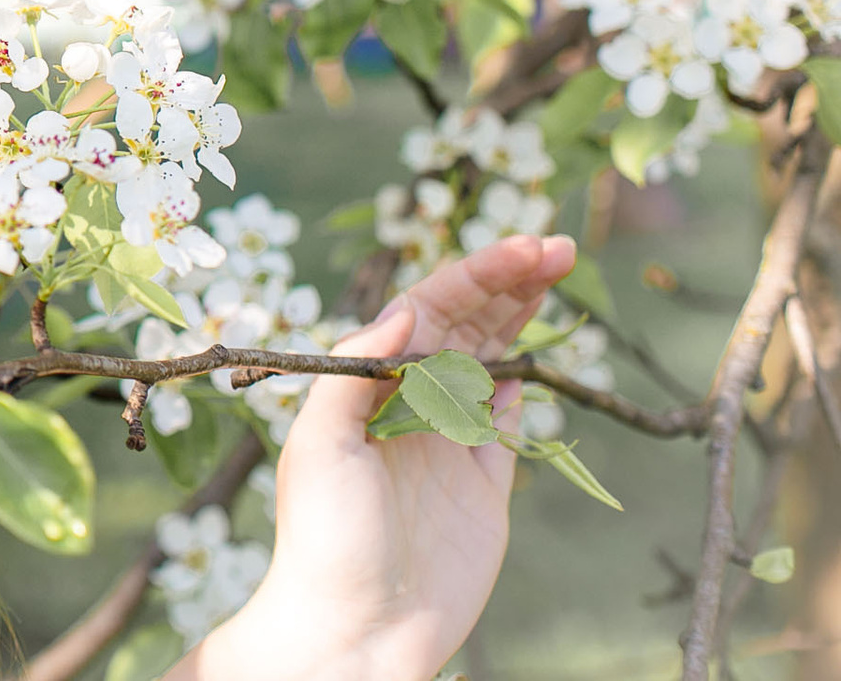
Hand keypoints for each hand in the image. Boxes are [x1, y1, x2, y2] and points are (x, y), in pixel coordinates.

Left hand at [176, 232, 578, 680]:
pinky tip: (529, 356)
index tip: (521, 248)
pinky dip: (516, 387)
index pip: (425, 309)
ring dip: (519, 317)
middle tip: (558, 246)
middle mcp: (407, 405)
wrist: (358, 630)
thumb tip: (404, 312)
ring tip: (555, 269)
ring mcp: (448, 443)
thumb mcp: (318, 444)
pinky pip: (504, 423)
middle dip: (507, 281)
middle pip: (464, 325)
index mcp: (366, 384)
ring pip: (490, 361)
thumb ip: (352, 372)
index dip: (472, 275)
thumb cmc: (323, 537)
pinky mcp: (483, 487)